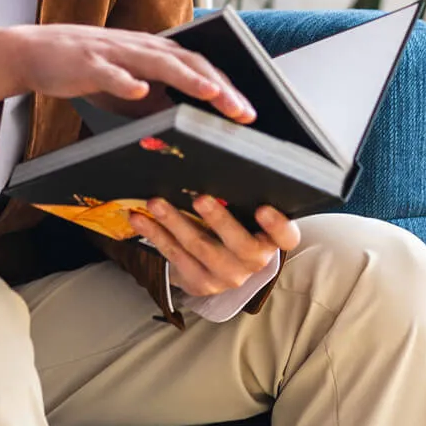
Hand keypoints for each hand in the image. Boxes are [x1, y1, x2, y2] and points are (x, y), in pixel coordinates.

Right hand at [0, 23, 256, 122]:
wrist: (34, 52)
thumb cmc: (87, 69)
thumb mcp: (130, 89)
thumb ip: (159, 102)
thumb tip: (191, 126)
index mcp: (153, 53)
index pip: (199, 67)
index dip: (226, 88)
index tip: (250, 114)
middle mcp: (140, 47)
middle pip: (188, 62)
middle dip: (219, 87)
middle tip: (245, 113)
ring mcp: (114, 52)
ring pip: (157, 62)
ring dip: (187, 78)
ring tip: (212, 94)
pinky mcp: (86, 61)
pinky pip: (109, 71)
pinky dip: (126, 80)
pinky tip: (141, 90)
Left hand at [128, 196, 300, 296]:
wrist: (222, 265)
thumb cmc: (236, 225)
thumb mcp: (246, 212)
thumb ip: (242, 193)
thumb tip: (225, 143)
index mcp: (271, 240)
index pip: (285, 236)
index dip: (277, 225)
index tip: (263, 208)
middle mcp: (253, 261)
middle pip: (239, 244)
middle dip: (218, 220)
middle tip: (199, 198)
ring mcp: (227, 275)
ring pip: (200, 248)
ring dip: (175, 223)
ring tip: (155, 203)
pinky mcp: (200, 282)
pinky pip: (175, 256)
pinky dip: (155, 235)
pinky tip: (139, 218)